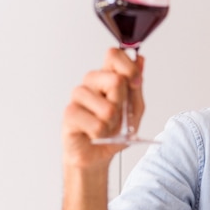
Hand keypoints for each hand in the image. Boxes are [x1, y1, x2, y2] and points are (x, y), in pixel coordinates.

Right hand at [62, 48, 144, 170]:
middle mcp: (91, 82)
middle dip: (123, 104)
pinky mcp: (69, 114)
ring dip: (113, 123)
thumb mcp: (134, 108)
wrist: (99, 154)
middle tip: (117, 115)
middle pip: (114, 80)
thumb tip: (140, 59)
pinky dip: (102, 133)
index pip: (113, 54)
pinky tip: (95, 134)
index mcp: (107, 76)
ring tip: (106, 127)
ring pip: (107, 107)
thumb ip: (136, 86)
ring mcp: (78, 96)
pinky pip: (96, 124)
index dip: (128, 67)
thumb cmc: (115, 130)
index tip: (136, 84)